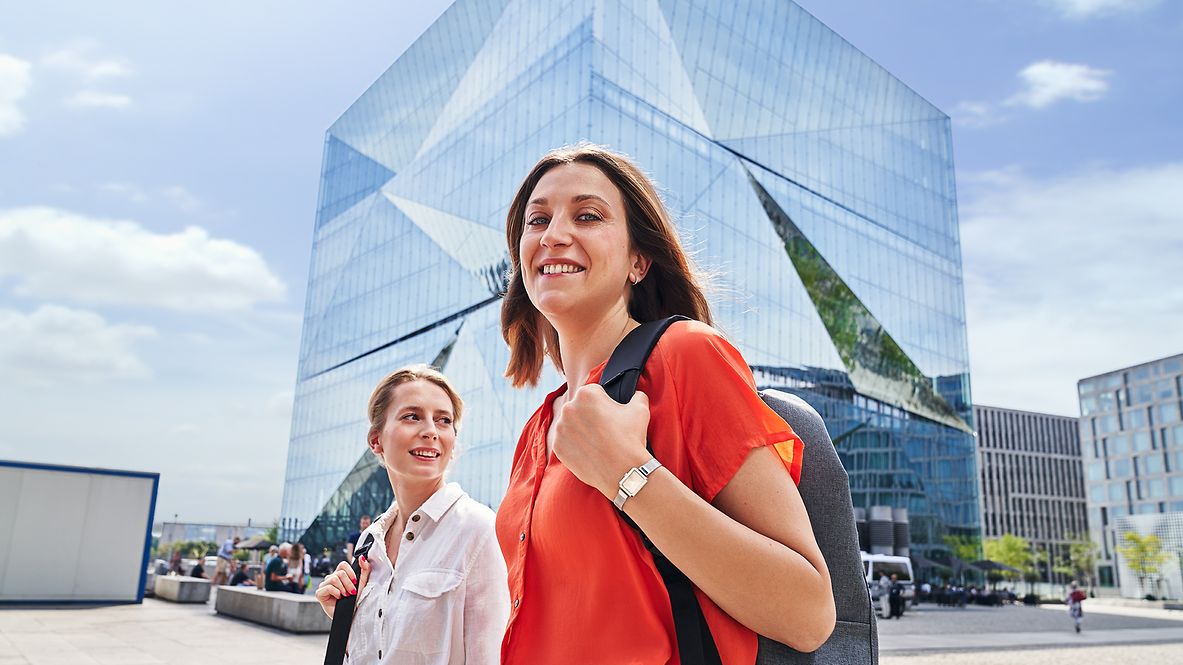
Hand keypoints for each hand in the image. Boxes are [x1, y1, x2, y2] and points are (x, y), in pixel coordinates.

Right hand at [315, 556, 370, 618]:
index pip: (343, 564)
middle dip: (348, 584)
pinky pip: (328, 587)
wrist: (351, 615)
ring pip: (334, 579)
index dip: (350, 572)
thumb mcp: (362, 584)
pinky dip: (336, 593)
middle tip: (351, 592)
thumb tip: (362, 557)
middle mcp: (331, 578)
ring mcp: (324, 585)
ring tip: (345, 596)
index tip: (355, 582)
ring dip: (343, 589)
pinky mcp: (319, 593)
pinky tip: (338, 598)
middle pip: (340, 573)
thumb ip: (364, 569)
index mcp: (340, 575)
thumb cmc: (355, 600)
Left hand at [551, 384, 650, 498]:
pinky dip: (575, 445)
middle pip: (580, 408)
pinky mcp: (557, 446)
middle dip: (590, 416)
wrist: (623, 472)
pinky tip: (589, 451)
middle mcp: (568, 408)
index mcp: (586, 394)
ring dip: (581, 430)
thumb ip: (637, 395)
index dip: (605, 404)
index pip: (594, 392)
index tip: (611, 416)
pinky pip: (566, 441)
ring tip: (598, 442)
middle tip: (605, 430)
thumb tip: (636, 394)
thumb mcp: (640, 409)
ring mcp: (560, 428)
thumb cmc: (631, 439)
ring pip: (571, 424)